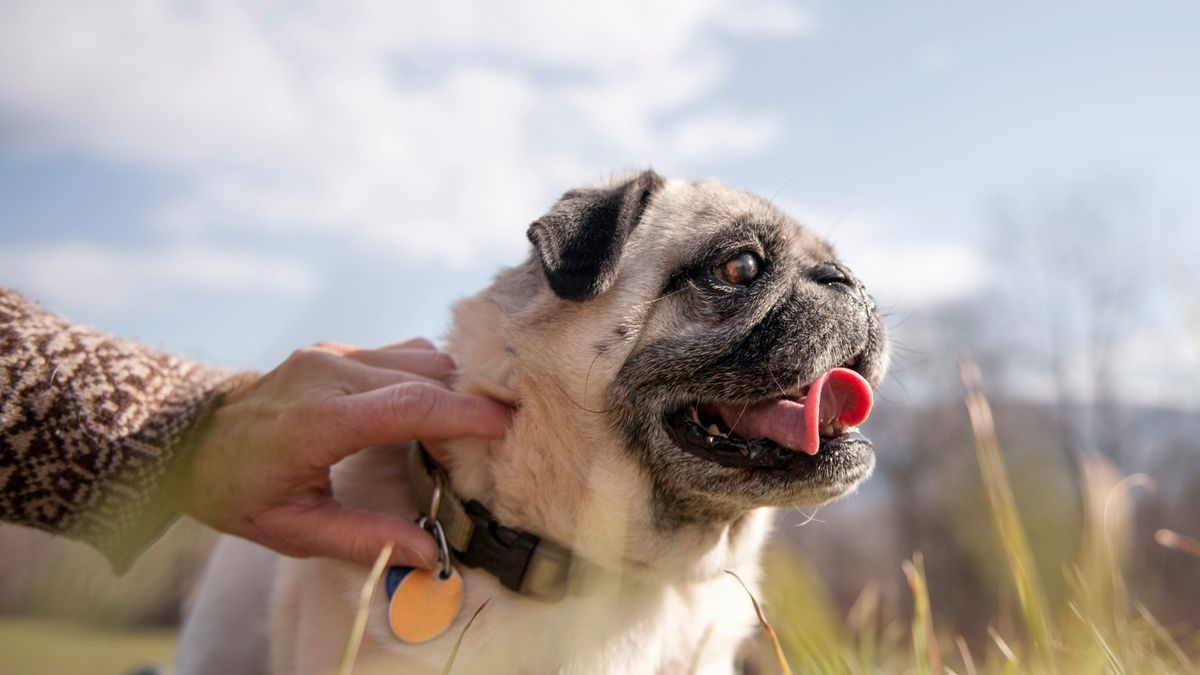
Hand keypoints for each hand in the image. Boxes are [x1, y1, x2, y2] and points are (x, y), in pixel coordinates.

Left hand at [178, 338, 509, 568]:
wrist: (187, 438)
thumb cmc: (237, 490)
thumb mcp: (293, 530)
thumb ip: (364, 539)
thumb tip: (430, 552)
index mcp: (318, 421)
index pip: (410, 404)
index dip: (466, 414)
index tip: (506, 428)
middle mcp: (330, 373)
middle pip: (428, 375)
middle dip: (467, 405)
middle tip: (489, 444)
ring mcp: (333, 354)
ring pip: (421, 356)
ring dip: (450, 389)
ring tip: (459, 431)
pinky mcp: (335, 348)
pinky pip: (402, 352)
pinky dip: (427, 377)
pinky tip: (427, 408)